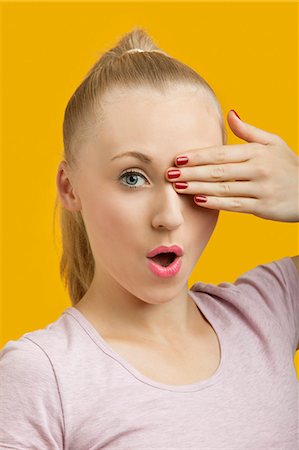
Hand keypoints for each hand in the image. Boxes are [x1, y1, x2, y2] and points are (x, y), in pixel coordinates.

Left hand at [166, 110, 298, 222]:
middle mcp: (259, 169)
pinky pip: (234, 205)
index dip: (197, 156)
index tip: (177, 158)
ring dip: (198, 187)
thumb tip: (230, 114)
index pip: (221, 153)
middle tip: (169, 174)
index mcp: (258, 151)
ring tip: (178, 187)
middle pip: (218, 171)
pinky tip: (198, 200)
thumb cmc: (288, 165)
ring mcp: (261, 189)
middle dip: (191, 172)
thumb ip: (249, 131)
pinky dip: (215, 203)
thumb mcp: (273, 143)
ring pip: (223, 188)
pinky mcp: (263, 207)